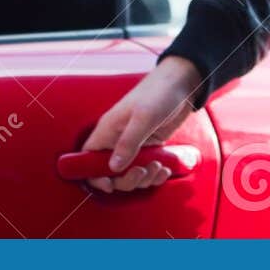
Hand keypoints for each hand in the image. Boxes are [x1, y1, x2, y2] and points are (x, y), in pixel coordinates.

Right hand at [79, 57, 200, 192]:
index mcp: (108, 130)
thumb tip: (113, 168)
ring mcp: (134, 145)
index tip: (110, 184)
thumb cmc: (158, 94)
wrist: (181, 84)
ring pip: (131, 174)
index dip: (94, 175)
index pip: (88, 158)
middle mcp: (117, 140)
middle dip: (127, 179)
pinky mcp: (149, 148)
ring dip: (145, 178)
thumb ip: (128, 143)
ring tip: (159, 166)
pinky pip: (147, 170)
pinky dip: (155, 175)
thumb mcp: (143, 117)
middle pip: (111, 173)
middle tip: (142, 171)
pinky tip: (165, 169)